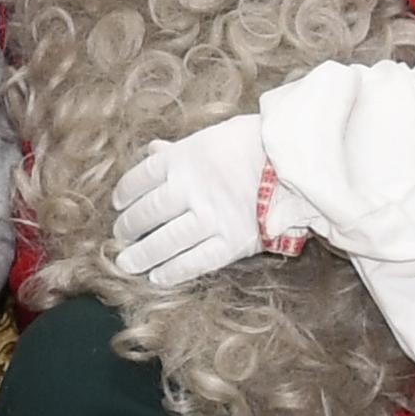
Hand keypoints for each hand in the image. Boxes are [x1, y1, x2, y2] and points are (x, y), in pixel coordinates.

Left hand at [112, 113, 287, 287]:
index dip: (125, 193)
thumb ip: (178, 150)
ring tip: (127, 263)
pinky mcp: (231, 243)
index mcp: (182, 160)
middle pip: (148, 212)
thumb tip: (151, 150)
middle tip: (120, 236)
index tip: (118, 204)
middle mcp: (190, 190)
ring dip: (143, 254)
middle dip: (130, 227)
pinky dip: (173, 272)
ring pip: (166, 241)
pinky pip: (195, 262)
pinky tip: (157, 278)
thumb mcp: (210, 138)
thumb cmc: (254, 142)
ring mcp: (210, 218)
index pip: (141, 178)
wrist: (296, 162)